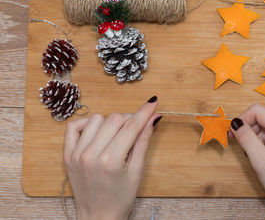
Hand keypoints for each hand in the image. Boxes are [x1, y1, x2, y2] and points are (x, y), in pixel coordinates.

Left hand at [63, 96, 161, 219]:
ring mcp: (76, 154)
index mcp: (111, 160)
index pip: (131, 126)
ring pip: (97, 119)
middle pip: (114, 119)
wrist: (98, 217)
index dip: (144, 112)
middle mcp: (91, 154)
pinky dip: (87, 124)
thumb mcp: (137, 171)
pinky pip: (74, 126)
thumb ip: (143, 141)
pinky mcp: (67, 155)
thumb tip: (153, 118)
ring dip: (109, 123)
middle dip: (129, 119)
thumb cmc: (121, 198)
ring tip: (116, 136)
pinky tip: (98, 133)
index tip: (153, 102)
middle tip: (136, 129)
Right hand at [230, 104, 264, 219]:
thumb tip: (235, 123)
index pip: (257, 110)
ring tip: (258, 156)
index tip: (233, 135)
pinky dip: (264, 142)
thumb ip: (247, 139)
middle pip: (262, 115)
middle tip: (243, 148)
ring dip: (256, 137)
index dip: (242, 120)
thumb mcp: (262, 163)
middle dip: (249, 130)